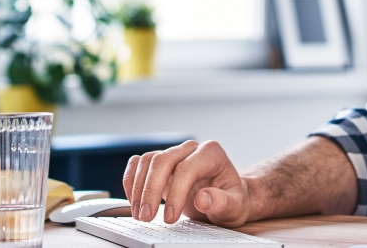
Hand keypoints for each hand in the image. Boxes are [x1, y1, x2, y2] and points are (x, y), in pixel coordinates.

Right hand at [123, 140, 250, 226]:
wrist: (227, 196)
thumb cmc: (233, 200)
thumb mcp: (235, 207)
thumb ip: (222, 202)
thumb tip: (203, 198)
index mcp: (211, 153)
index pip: (187, 168)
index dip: (176, 194)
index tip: (169, 217)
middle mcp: (191, 149)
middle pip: (162, 161)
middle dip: (150, 190)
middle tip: (146, 217)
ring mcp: (175, 154)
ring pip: (148, 161)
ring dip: (139, 188)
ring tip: (140, 214)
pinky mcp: (161, 164)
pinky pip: (139, 163)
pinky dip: (132, 180)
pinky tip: (133, 199)